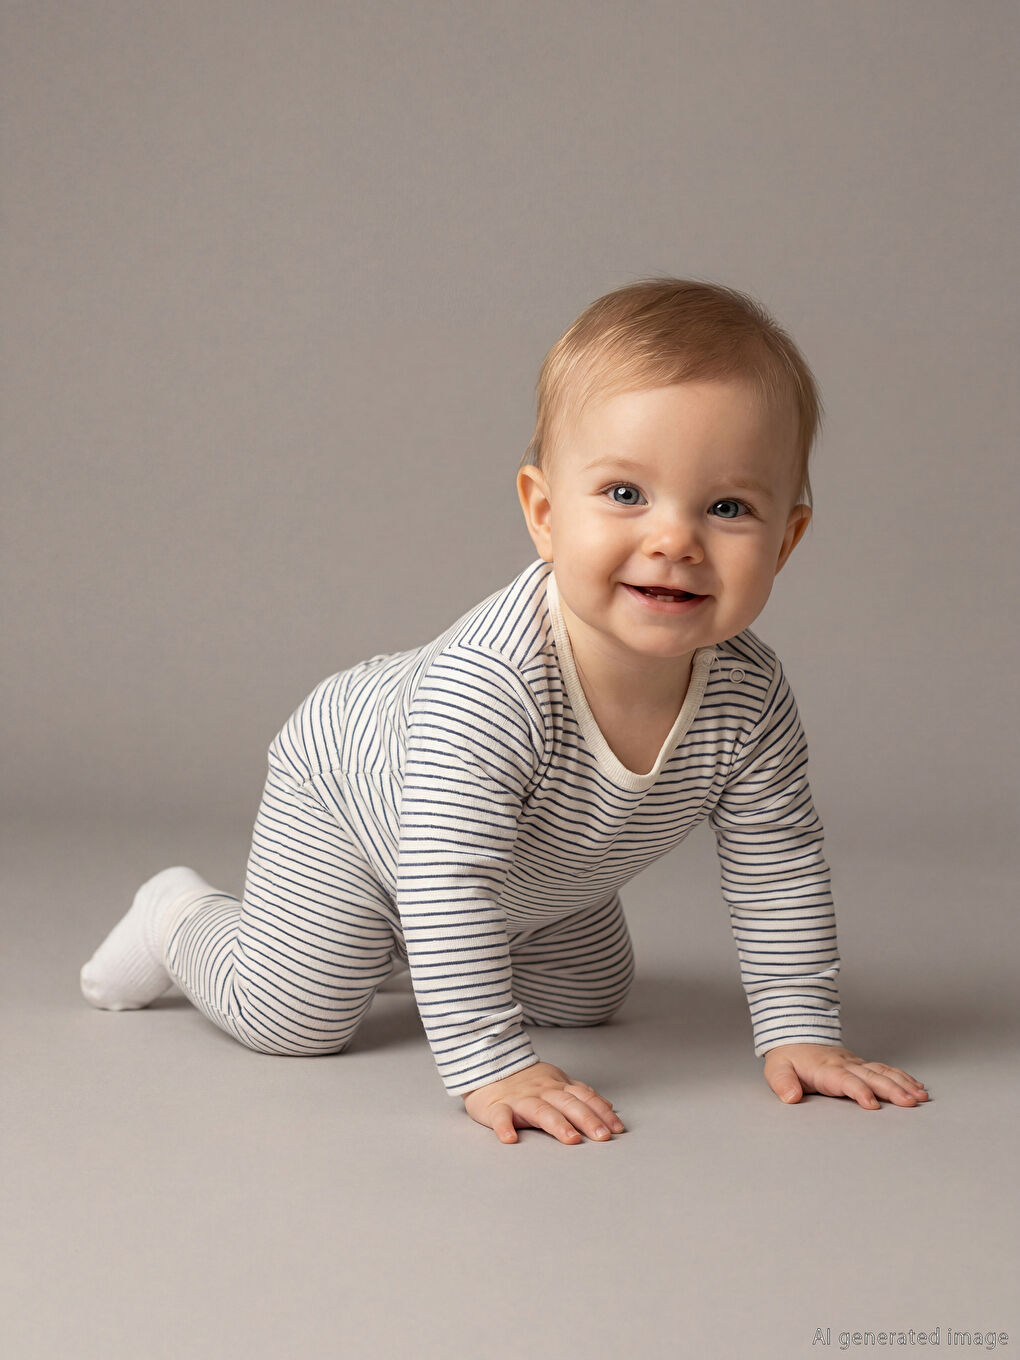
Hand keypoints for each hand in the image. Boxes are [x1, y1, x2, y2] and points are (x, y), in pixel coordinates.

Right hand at [461, 1060, 625, 1144]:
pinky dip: (504, 1127)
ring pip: (540, 1110)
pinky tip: (510, 1139)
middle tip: (602, 1136)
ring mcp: (520, 1099)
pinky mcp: (496, 1107)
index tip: (617, 1128)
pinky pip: (500, 1117)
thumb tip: (608, 1107)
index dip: (601, 1112)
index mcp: (557, 1087)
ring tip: (570, 1139)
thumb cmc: (525, 1080)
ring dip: (557, 1124)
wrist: (487, 1065)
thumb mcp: (557, 1081)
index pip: (584, 1098)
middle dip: (586, 1119)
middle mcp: (542, 1092)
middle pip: (567, 1104)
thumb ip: (581, 1094)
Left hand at [763, 1043, 928, 1109]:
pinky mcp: (862, 1065)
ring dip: (903, 1084)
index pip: (845, 1080)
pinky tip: (917, 1087)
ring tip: (921, 1096)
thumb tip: (790, 1097)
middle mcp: (845, 1065)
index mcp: (825, 1069)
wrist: (794, 1036)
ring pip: (883, 1072)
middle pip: (871, 1076)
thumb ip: (782, 1083)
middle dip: (892, 1090)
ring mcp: (856, 1064)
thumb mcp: (776, 1069)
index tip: (872, 1104)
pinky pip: (885, 1070)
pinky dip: (903, 1077)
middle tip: (910, 1103)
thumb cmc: (787, 1058)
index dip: (858, 1091)